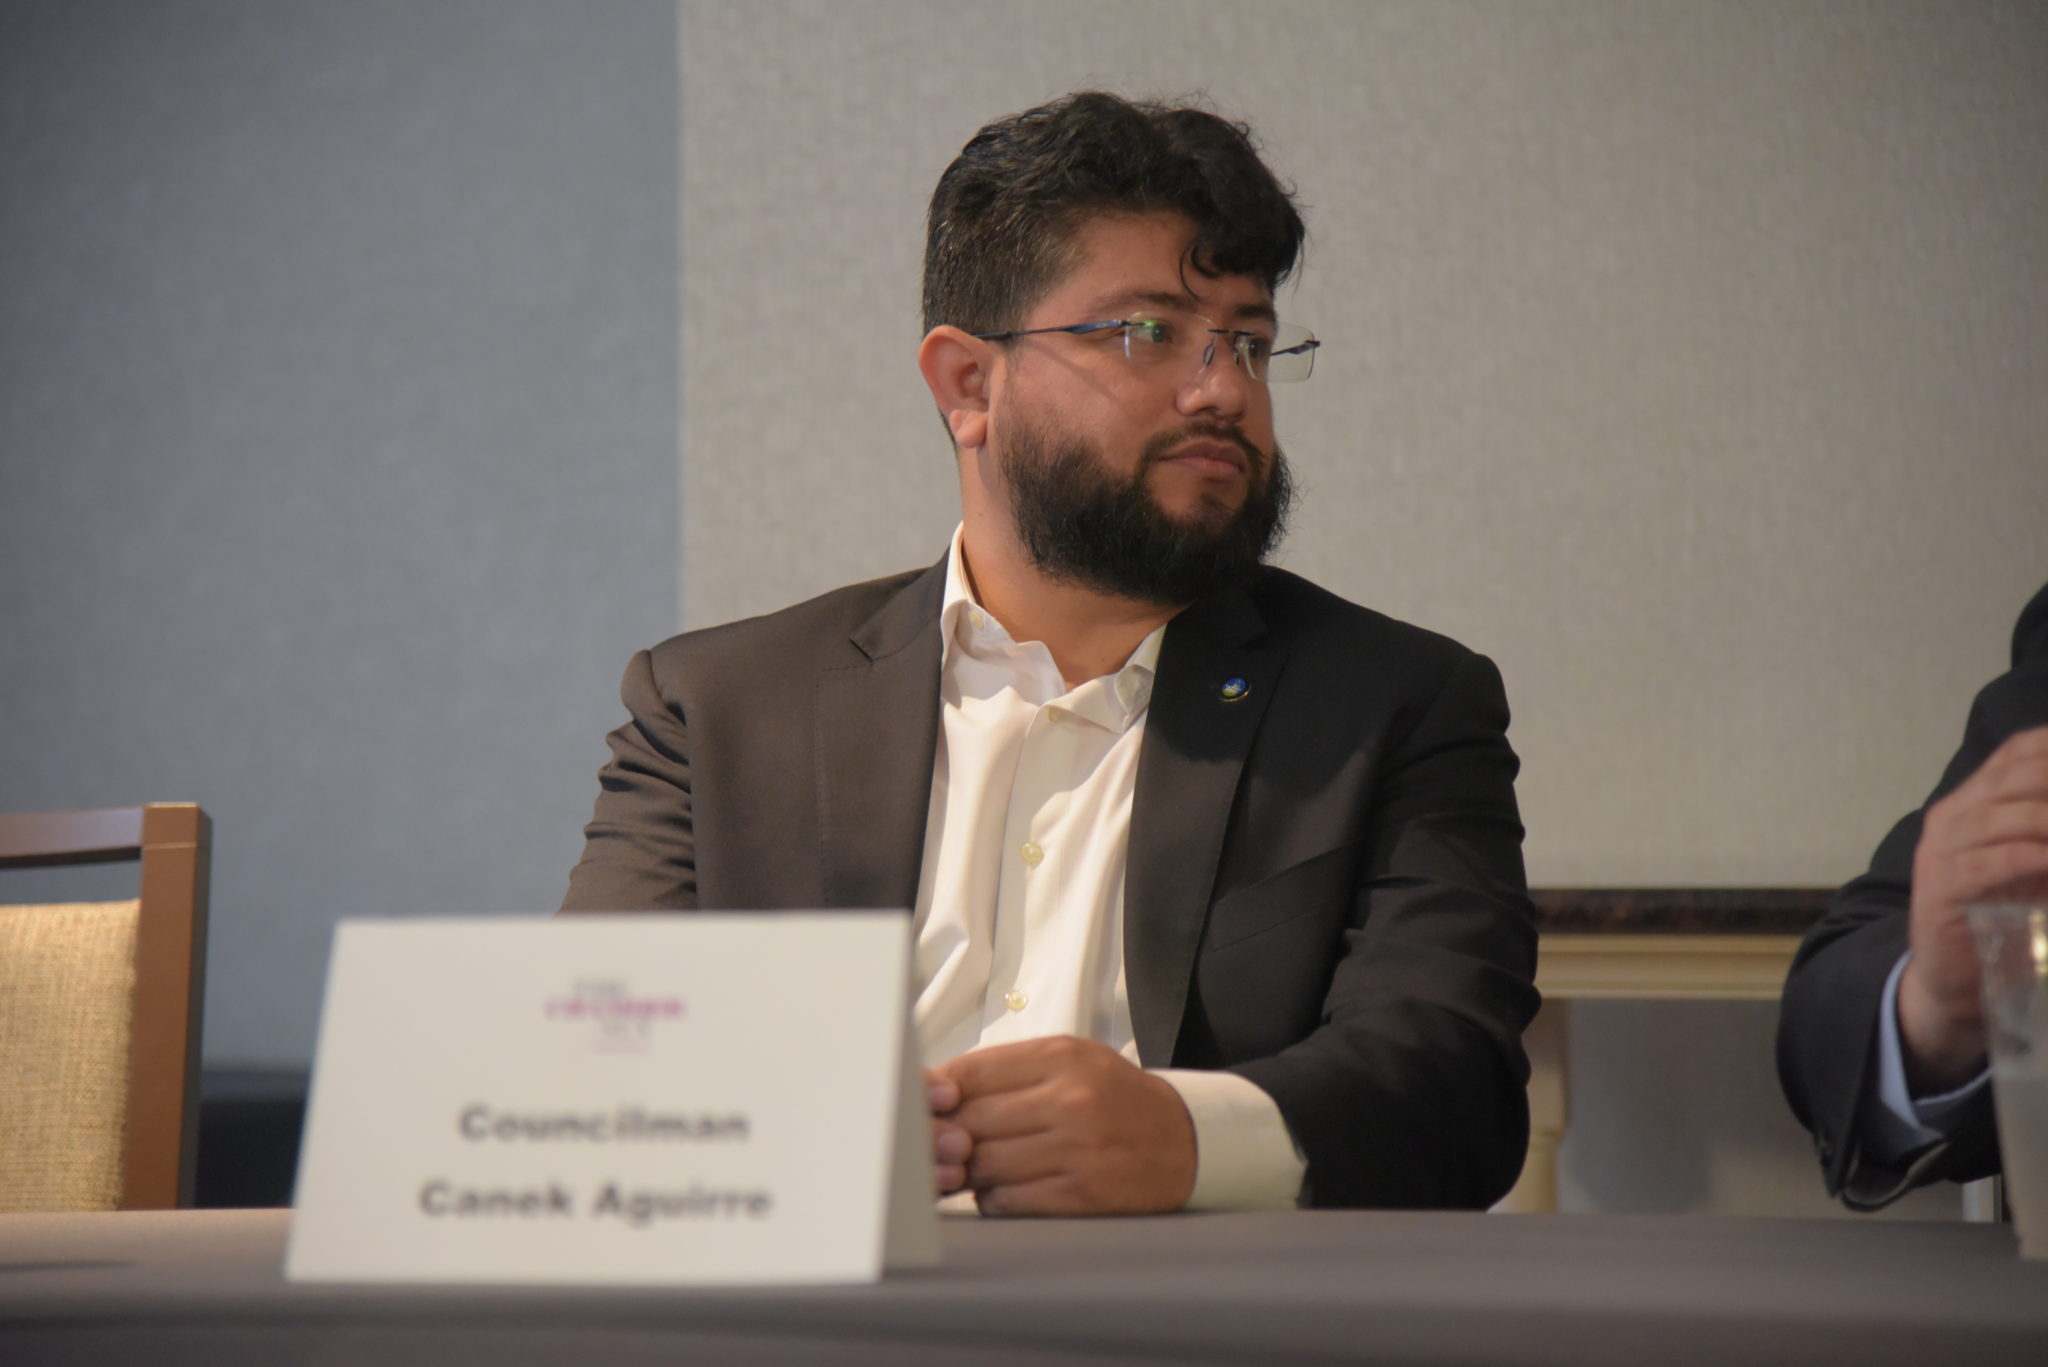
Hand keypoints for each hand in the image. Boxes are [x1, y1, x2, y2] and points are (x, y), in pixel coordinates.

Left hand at [927, 1035, 1195, 1215]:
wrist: (1186, 1141)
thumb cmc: (1113, 1099)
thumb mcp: (1069, 1063)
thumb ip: (1005, 1072)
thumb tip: (931, 1095)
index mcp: (1061, 1056)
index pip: (970, 1073)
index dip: (934, 1097)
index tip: (924, 1111)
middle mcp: (1070, 1099)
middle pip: (970, 1123)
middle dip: (945, 1141)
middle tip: (940, 1150)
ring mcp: (1079, 1148)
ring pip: (984, 1165)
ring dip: (970, 1173)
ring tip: (979, 1169)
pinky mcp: (1084, 1194)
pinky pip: (1009, 1202)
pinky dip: (995, 1200)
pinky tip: (1007, 1191)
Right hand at [1898, 725, 2047, 1091]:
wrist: (1954, 979)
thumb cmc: (2001, 918)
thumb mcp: (2036, 866)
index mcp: (1974, 801)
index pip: (2017, 752)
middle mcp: (1952, 816)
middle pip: (2013, 777)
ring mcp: (1940, 851)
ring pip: (1999, 816)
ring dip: (2047, 820)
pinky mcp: (1939, 889)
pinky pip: (1984, 863)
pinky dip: (2023, 858)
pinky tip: (2047, 861)